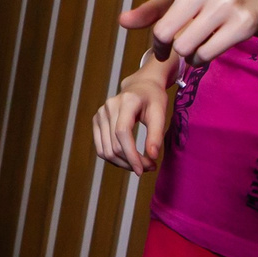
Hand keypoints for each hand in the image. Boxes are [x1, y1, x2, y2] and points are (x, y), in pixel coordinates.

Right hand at [91, 54, 178, 173]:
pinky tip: (128, 159)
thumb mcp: (161, 112)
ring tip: (140, 165)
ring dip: (122, 164)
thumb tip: (152, 156)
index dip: (131, 155)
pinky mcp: (96, 121)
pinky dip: (114, 159)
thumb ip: (156, 134)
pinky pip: (101, 148)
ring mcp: (100, 114)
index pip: (122, 133)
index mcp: (125, 102)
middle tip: (149, 167)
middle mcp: (108, 107)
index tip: (143, 170)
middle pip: (113, 145)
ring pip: (105, 150)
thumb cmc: (153, 98)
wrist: (141, 86)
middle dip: (131, 162)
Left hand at [118, 0, 257, 63]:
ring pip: (184, 47)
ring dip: (183, 54)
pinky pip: (204, 55)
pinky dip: (198, 61)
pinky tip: (205, 50)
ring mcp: (227, 2)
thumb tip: (123, 22)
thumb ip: (153, 9)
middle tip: (164, 48)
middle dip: (161, 45)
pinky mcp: (243, 23)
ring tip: (192, 45)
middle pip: (165, 30)